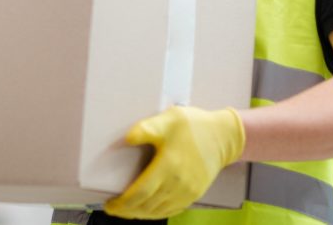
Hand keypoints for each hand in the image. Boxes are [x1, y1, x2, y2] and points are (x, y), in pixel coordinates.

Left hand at [104, 106, 244, 219]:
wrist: (223, 136)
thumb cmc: (195, 126)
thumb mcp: (170, 119)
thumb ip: (147, 128)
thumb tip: (127, 138)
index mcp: (169, 166)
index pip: (140, 194)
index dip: (122, 204)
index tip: (109, 205)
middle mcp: (178, 183)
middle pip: (146, 207)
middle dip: (127, 211)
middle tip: (113, 208)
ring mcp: (188, 192)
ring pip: (158, 212)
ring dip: (140, 214)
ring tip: (127, 210)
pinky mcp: (194, 194)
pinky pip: (171, 210)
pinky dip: (156, 213)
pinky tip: (147, 209)